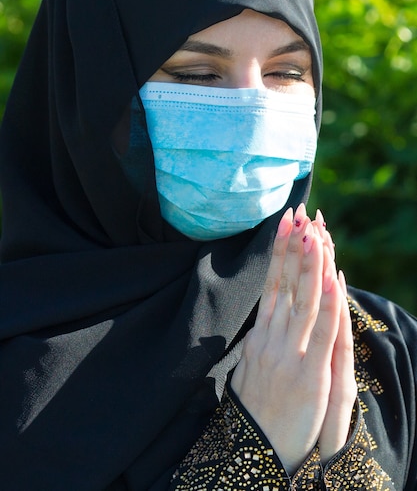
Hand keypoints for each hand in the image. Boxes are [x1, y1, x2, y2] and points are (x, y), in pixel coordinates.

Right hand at [231, 204, 355, 473]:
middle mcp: (271, 339)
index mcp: (258, 336)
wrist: (252, 452)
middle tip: (298, 214)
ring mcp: (288, 355)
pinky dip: (325, 305)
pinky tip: (329, 279)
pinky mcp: (308, 375)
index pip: (272, 285)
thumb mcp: (245, 369)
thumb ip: (255, 341)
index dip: (280, 254)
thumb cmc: (252, 411)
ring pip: (302, 301)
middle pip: (285, 285)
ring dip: (309, 265)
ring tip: (314, 233)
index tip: (286, 226)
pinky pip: (320, 333)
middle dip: (293, 248)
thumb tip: (260, 319)